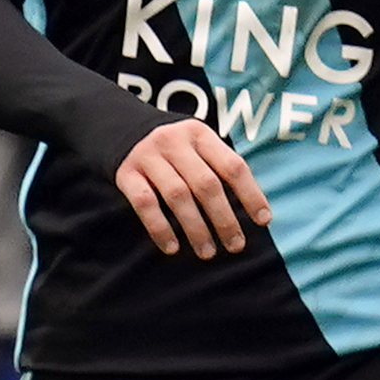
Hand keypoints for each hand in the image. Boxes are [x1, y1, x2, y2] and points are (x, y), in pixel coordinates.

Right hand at [113, 118, 270, 256]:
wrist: (117, 127)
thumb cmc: (171, 147)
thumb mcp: (196, 144)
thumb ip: (217, 166)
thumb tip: (251, 209)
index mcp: (199, 134)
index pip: (232, 166)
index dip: (251, 194)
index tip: (263, 221)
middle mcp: (174, 142)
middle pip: (206, 184)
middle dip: (224, 219)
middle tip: (236, 246)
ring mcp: (148, 157)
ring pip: (178, 196)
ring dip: (196, 228)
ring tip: (207, 252)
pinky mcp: (126, 174)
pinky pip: (144, 204)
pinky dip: (159, 228)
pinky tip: (171, 247)